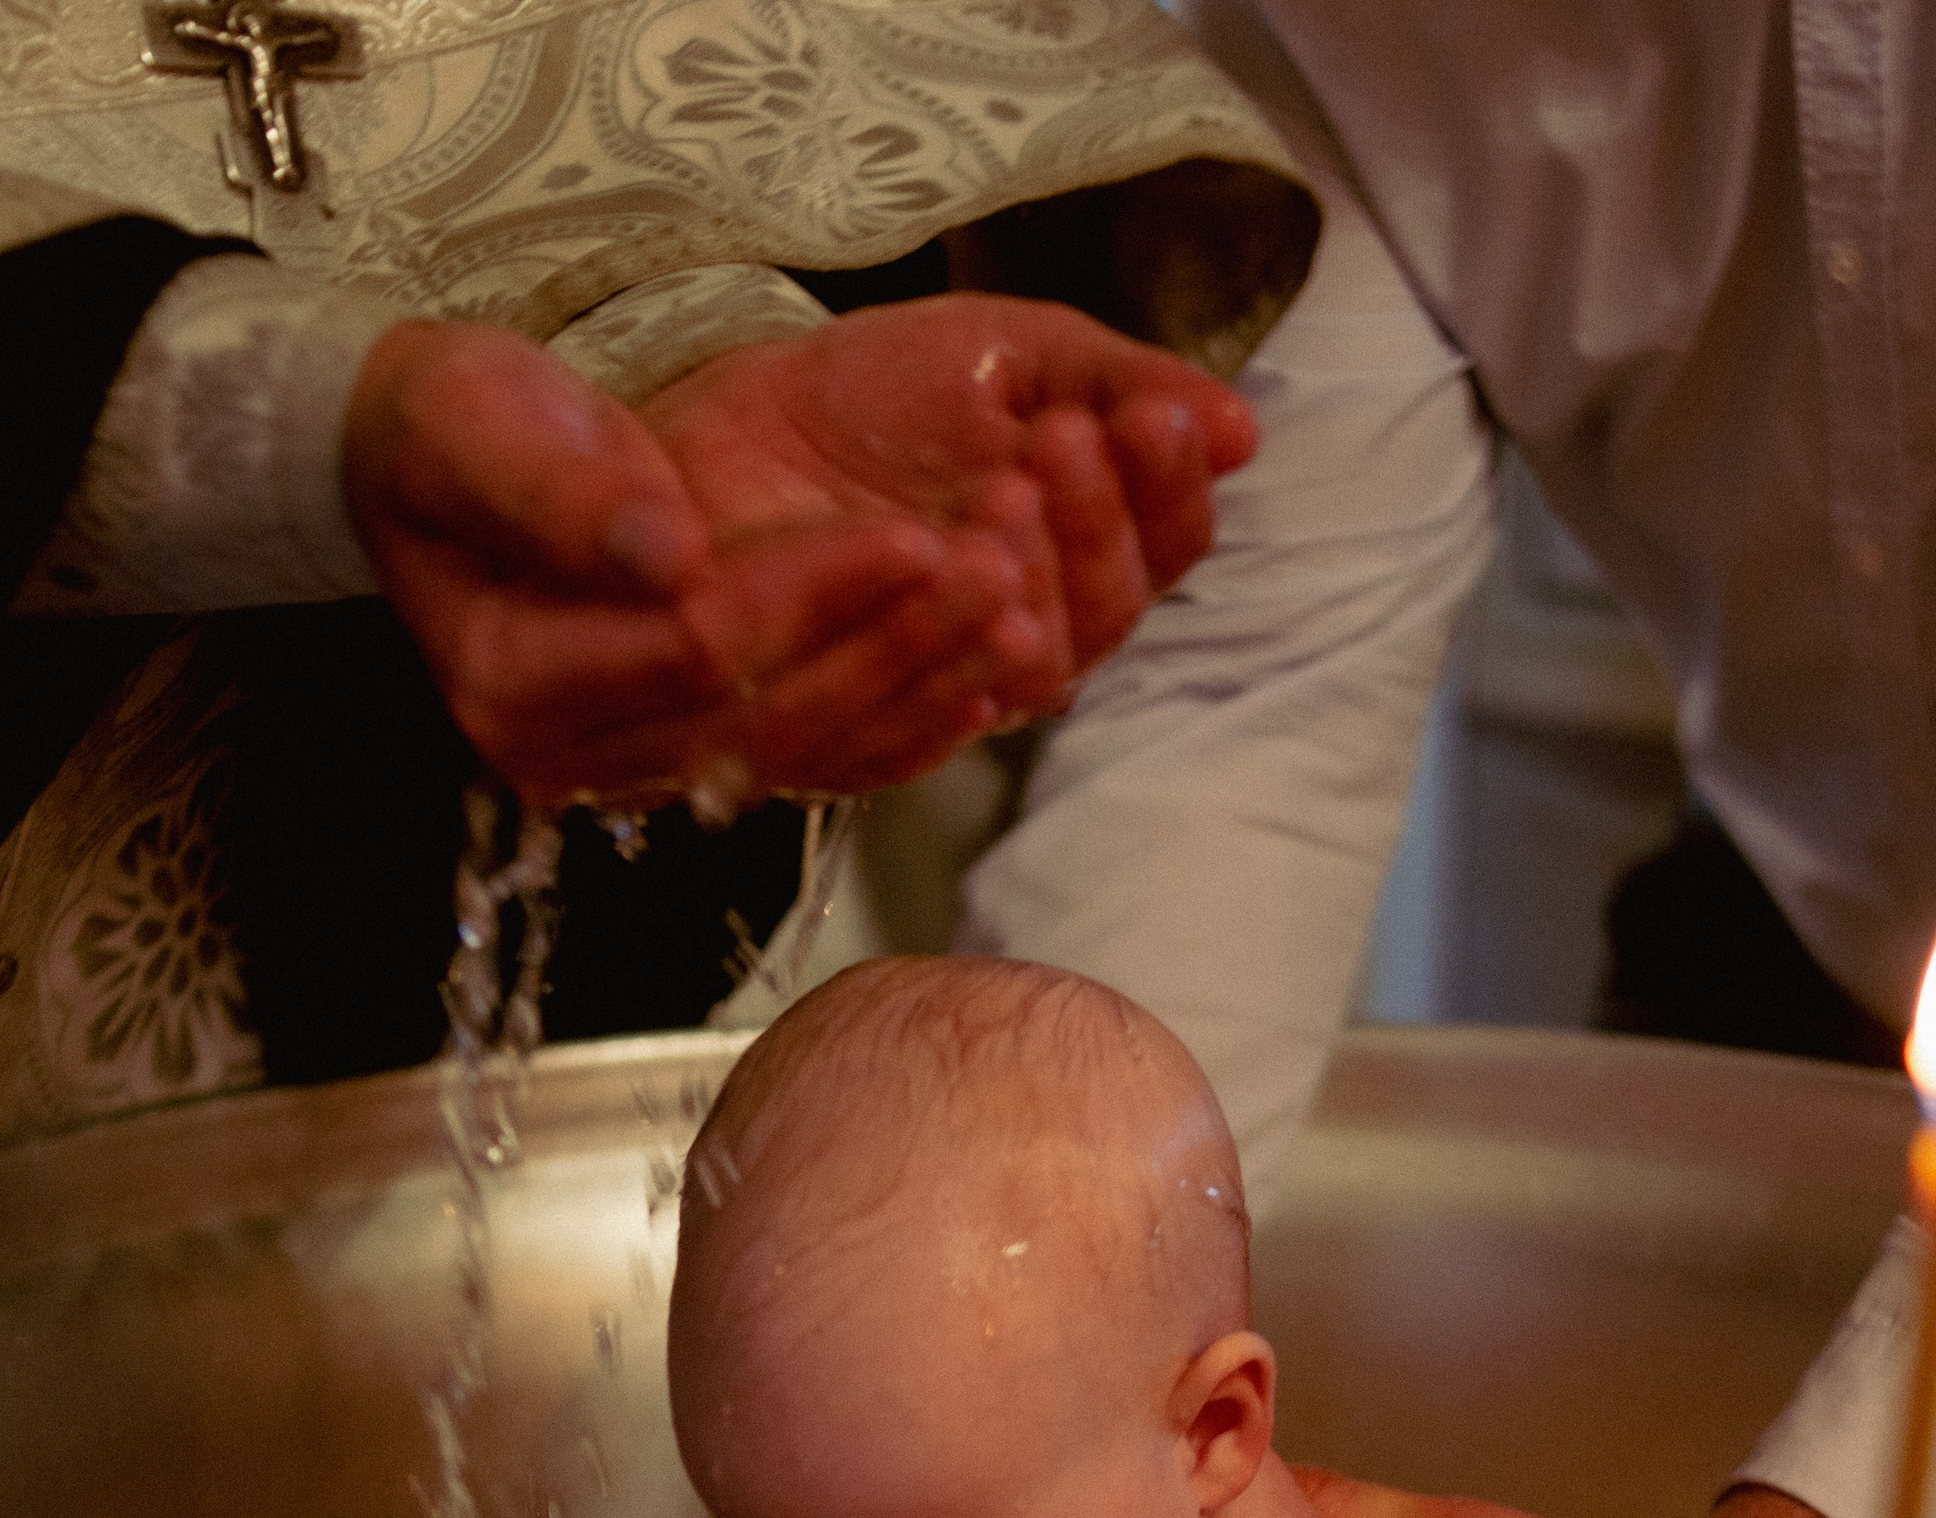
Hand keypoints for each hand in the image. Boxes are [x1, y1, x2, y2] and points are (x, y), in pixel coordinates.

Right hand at [345, 319, 1017, 805]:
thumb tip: (664, 552)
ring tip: (1016, 606)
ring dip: (918, 681)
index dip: (804, 596)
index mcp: (513, 682)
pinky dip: (910, 725)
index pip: (689, 651)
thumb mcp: (472, 420)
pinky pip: (822, 764)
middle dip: (888, 642)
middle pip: (764, 716)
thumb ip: (555, 488)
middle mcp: (577, 756)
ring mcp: (645, 770)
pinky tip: (989, 678)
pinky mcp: (704, 758)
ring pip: (807, 748)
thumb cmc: (454, 430)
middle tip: (997, 569)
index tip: (907, 532)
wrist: (447, 472)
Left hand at [643, 294, 1258, 732]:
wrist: (695, 444)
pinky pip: (930, 725)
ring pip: (1036, 672)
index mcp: (1079, 557)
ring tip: (1000, 489)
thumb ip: (1114, 383)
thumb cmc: (856, 405)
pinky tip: (945, 573)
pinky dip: (949, 656)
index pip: (1165, 549)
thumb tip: (1240, 433)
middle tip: (1059, 440)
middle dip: (1096, 524)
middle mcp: (1033, 640)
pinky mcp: (860, 740)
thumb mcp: (1001, 358)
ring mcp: (952, 693)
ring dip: (1032, 579)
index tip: (1147, 415)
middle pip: (1112, 616)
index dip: (1167, 490)